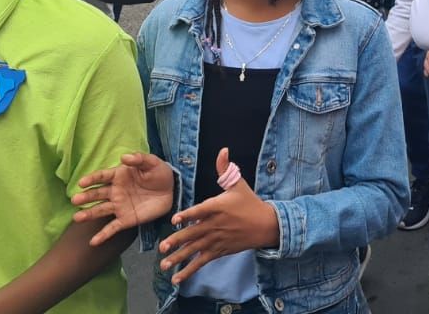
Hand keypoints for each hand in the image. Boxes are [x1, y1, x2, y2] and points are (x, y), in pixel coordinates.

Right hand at [71, 151, 176, 245]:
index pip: (102, 177)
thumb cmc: (158, 173)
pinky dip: (103, 235)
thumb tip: (124, 157)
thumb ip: (139, 159)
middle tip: (75, 200)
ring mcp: (119, 206)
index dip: (91, 179)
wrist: (171, 191)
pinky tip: (93, 242)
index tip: (82, 182)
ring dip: (88, 214)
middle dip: (86, 197)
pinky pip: (112, 228)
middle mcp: (115, 191)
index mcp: (119, 176)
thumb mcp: (152, 163)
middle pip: (97, 194)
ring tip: (77, 218)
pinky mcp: (125, 219)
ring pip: (100, 210)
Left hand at [159, 149, 279, 283]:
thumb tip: (223, 149)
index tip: (175, 220)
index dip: (187, 215)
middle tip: (162, 247)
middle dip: (177, 241)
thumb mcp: (238, 184)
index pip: (200, 211)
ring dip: (179, 258)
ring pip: (195, 249)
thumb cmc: (249, 202)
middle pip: (194, 233)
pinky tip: (176, 278)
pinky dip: (189, 270)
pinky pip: (202, 261)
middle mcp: (215, 225)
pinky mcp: (219, 251)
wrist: (265, 225)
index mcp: (218, 206)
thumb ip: (225, 169)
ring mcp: (217, 240)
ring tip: (164, 264)